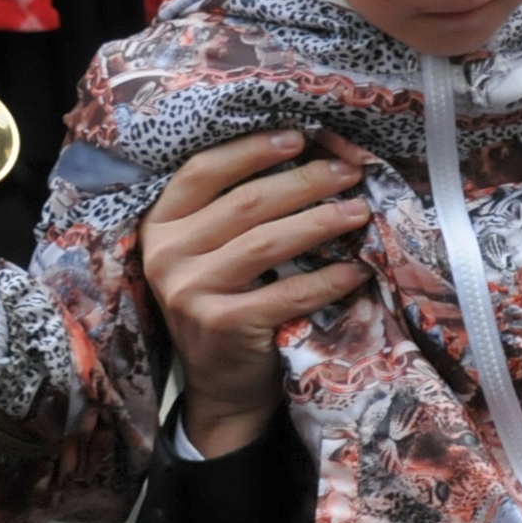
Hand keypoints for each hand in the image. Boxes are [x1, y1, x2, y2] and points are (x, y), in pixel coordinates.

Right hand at [139, 129, 374, 458]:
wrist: (221, 386)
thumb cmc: (226, 304)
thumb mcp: (213, 253)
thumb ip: (237, 212)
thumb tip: (308, 156)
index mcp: (161, 225)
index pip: (203, 171)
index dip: (252, 150)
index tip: (299, 137)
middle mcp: (166, 255)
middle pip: (246, 202)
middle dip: (305, 181)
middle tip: (350, 171)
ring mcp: (190, 292)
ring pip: (267, 241)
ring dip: (321, 221)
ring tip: (360, 211)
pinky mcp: (222, 325)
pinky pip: (286, 293)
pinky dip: (327, 279)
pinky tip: (356, 269)